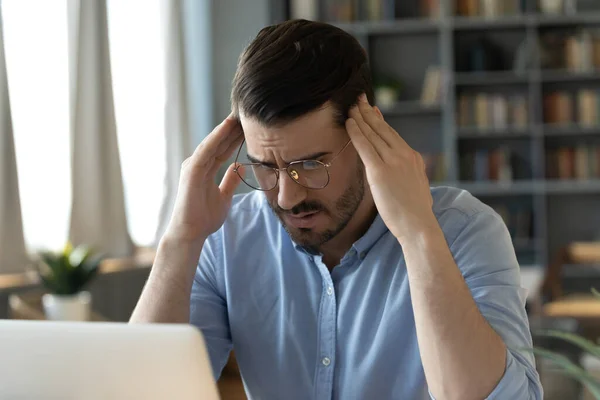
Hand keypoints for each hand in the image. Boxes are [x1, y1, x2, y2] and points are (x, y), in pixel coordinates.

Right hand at [164, 114, 243, 242]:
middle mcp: (198, 164)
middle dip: (232, 129)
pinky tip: (226, 127)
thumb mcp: (224, 196)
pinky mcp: (191, 171)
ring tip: (239, 114)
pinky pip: (206, 151)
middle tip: (247, 113)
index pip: (223, 149)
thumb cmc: (204, 218)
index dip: (235, 137)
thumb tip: (239, 166)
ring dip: (225, 128)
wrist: (190, 234)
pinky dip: (215, 138)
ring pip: (212, 142)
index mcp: (205, 169)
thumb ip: (230, 180)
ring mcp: (193, 166)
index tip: (250, 126)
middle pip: (218, 142)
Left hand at [346, 94, 435, 243]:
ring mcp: (392, 161)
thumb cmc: (415, 212)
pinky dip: (356, 132)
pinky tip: (349, 122)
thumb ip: (408, 173)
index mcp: (412, 157)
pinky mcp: (380, 171)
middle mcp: (404, 155)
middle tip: (359, 99)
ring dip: (360, 118)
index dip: (379, 120)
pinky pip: (365, 146)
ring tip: (351, 107)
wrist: (419, 224)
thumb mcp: (416, 185)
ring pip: (373, 133)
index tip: (371, 109)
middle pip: (382, 128)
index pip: (392, 134)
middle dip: (368, 112)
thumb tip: (401, 171)